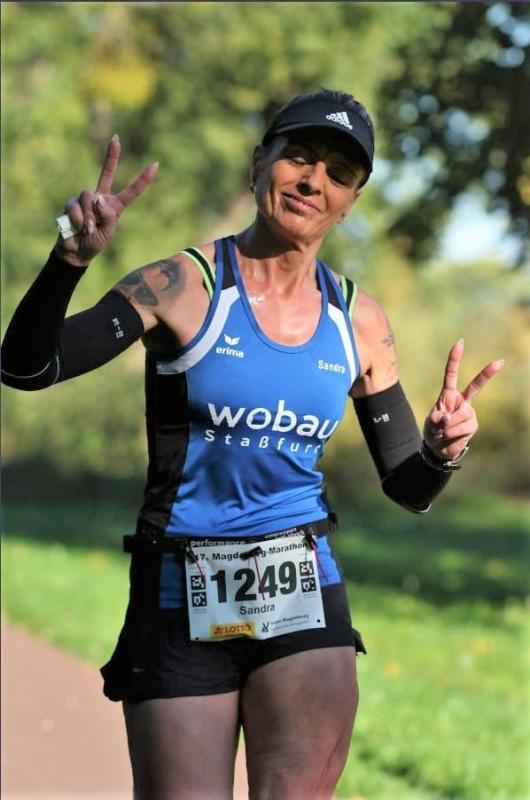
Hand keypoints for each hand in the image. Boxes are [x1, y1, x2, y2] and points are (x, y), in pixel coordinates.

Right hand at [55, 134, 158, 266]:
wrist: (75, 251)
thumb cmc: (94, 242)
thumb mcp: (107, 233)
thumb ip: (108, 216)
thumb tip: (98, 197)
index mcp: (115, 206)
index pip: (131, 191)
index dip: (143, 179)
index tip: (155, 165)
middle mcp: (101, 198)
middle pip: (107, 173)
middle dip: (111, 156)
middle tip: (116, 138)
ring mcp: (85, 199)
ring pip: (89, 196)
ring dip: (89, 216)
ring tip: (88, 229)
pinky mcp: (72, 203)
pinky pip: (77, 207)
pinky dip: (79, 220)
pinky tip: (78, 228)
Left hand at [423, 339, 503, 460]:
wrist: (439, 449)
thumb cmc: (433, 431)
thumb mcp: (430, 423)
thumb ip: (436, 418)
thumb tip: (447, 417)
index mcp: (448, 395)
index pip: (451, 374)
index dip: (455, 358)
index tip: (460, 342)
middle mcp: (461, 401)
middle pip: (476, 386)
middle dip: (487, 374)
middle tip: (500, 361)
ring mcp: (469, 412)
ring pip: (462, 414)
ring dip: (448, 426)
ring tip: (443, 432)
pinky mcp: (473, 424)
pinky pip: (463, 427)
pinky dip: (453, 433)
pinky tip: (451, 436)